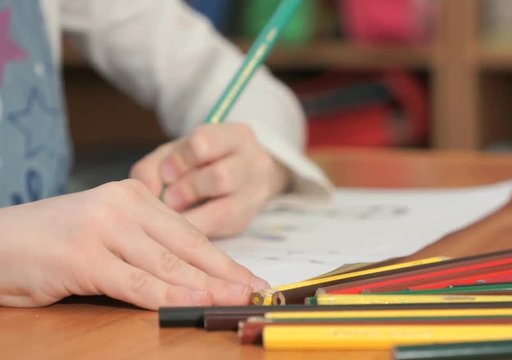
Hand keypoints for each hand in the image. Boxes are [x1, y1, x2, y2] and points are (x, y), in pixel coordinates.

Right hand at [0, 180, 267, 309]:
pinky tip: (193, 303)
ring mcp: (103, 228)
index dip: (221, 260)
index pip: (188, 233)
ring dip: (206, 287)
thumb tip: (192, 275)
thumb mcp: (106, 235)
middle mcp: (123, 205)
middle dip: (224, 274)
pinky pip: (136, 282)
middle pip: (186, 247)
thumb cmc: (51, 244)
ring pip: (167, 264)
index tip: (247, 278)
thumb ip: (144, 247)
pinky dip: (168, 296)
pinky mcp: (84, 255)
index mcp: (133, 196)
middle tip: (254, 291)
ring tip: (235, 300)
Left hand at [130, 123, 289, 237]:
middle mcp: (253, 164)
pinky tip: (181, 228)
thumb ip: (154, 166)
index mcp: (235, 137)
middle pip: (220, 178)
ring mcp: (254, 196)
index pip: (204, 143)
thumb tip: (145, 191)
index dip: (179, 161)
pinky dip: (194, 231)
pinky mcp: (245, 222)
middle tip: (170, 198)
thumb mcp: (179, 153)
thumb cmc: (204, 162)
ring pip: (224, 210)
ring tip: (177, 212)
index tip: (166, 174)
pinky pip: (218, 232)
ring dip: (191, 215)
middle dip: (187, 190)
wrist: (244, 176)